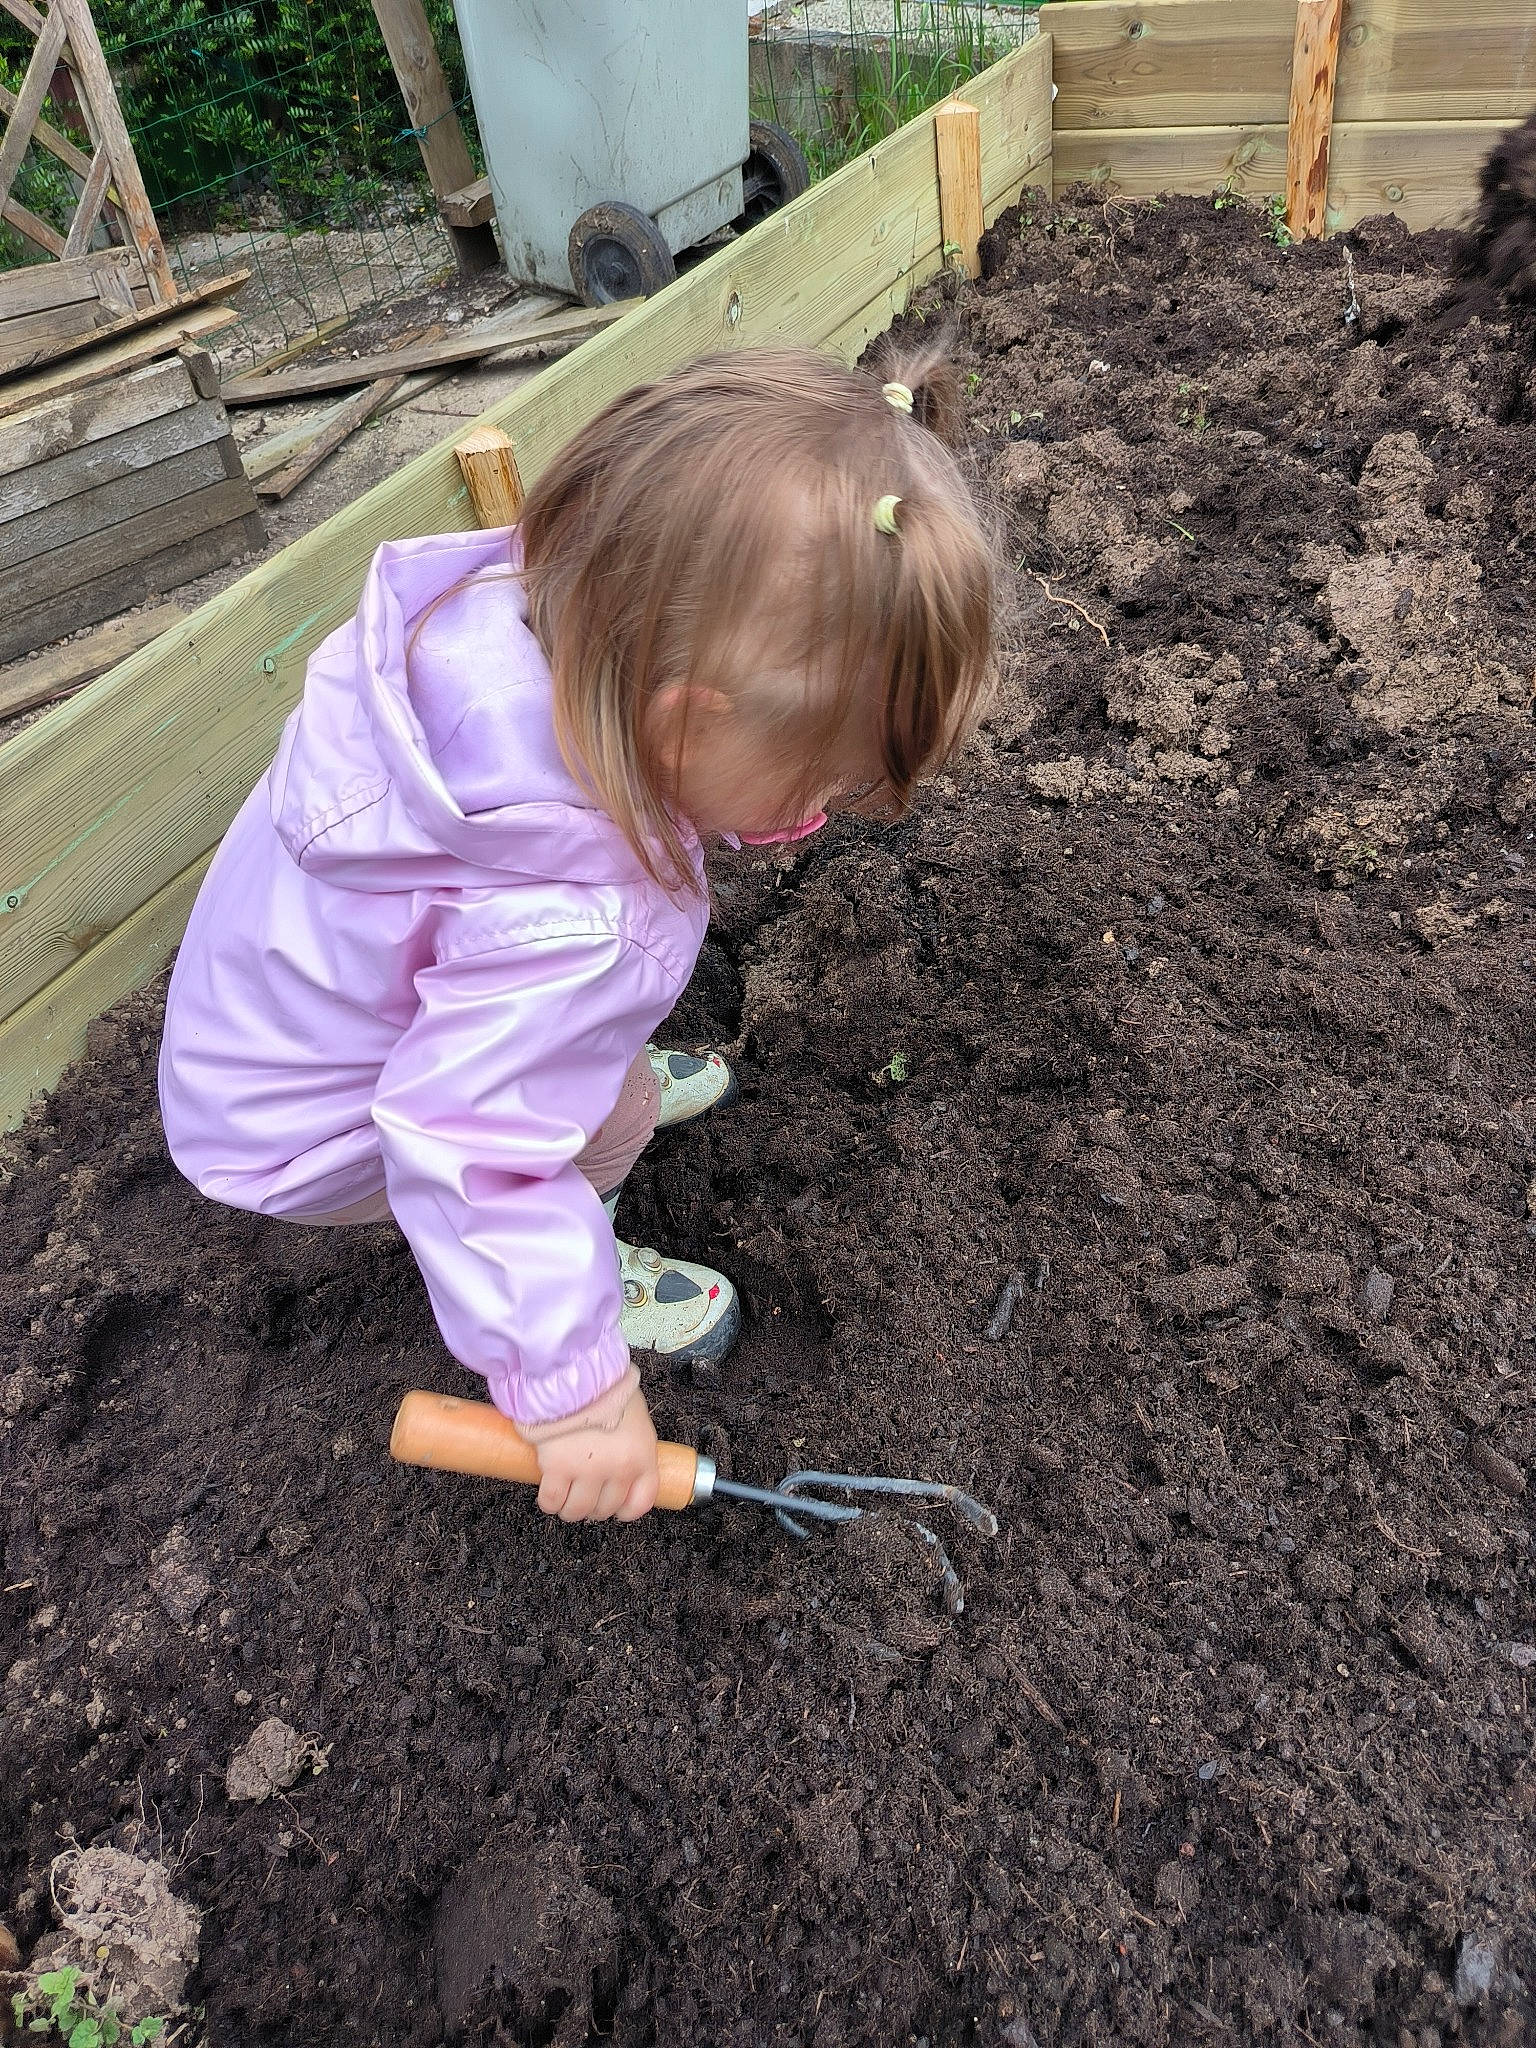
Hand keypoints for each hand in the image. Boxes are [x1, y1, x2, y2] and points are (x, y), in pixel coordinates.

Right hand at [534, 1389, 658, 1522]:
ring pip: (578, 1510)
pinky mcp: (557, 1468)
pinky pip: (551, 1501)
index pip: (641, 1502)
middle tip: (583, 1493)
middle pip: (605, 1508)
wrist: (574, 1372)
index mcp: (641, 1455)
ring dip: (569, 1508)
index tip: (616, 1507)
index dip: (625, 1509)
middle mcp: (618, 1468)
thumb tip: (621, 1454)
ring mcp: (588, 1470)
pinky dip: (549, 1502)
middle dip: (593, 1506)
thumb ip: (630, 1441)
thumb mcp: (633, 1415)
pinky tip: (548, 1492)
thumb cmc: (603, 1386)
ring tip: (564, 1496)